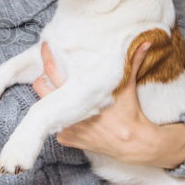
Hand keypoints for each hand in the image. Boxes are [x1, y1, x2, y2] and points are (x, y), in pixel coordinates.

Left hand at [31, 41, 184, 168]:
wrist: (133, 143)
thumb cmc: (130, 112)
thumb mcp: (128, 85)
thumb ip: (132, 61)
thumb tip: (145, 41)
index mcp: (79, 93)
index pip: (52, 70)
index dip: (47, 57)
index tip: (45, 46)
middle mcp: (67, 110)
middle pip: (40, 88)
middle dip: (43, 78)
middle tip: (50, 72)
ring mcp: (64, 126)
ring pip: (46, 107)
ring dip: (51, 100)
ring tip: (62, 94)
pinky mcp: (66, 139)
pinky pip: (55, 126)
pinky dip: (62, 120)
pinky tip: (72, 116)